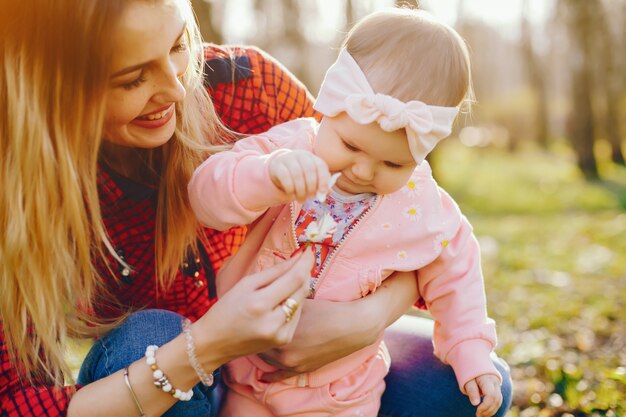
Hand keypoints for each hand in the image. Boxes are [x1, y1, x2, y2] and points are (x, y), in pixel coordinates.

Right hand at [194, 247, 313, 364]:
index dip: (305, 263)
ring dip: (299, 287)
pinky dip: (294, 303)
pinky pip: (296, 314)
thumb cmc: (226, 309)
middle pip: (302, 290)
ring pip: (301, 302)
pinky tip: (283, 298)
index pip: (294, 278)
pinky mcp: (284, 340)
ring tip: (287, 279)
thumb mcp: (245, 285)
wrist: (214, 343)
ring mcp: (280, 334)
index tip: (309, 251)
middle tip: (302, 260)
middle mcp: (273, 322)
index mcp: (260, 304)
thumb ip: (274, 271)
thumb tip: (297, 259)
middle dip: (305, 272)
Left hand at [258, 298, 379, 381]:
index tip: (253, 314)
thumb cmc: (328, 310)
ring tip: (259, 341)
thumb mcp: (301, 301)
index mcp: (281, 329)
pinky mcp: (301, 370)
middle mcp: (283, 349)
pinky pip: (280, 376)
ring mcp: (291, 362)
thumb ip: (283, 299)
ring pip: (267, 358)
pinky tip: (263, 376)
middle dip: (258, 334)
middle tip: (254, 327)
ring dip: (264, 350)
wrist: (351, 326)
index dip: (257, 318)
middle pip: (261, 342)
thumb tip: (270, 293)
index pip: (260, 324)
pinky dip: (271, 375)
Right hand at [269, 150, 329, 201]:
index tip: (323, 192)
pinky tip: (291, 194)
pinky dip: (289, 188)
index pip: (321, 165)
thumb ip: (320, 184)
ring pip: (297, 174)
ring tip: (301, 200)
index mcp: (312, 157)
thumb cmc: (299, 175)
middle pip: (309, 169)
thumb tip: (328, 192)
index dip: (323, 179)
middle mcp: (301, 155)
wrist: (278, 168)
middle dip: (311, 187)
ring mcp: (288, 158)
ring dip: (300, 190)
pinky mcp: (278, 165)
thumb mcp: (310, 178)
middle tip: (310, 198)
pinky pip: (285, 177)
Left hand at [464, 374, 501, 416]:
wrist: (474, 361)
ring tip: (481, 416)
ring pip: (499, 401)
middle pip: (496, 399)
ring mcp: (497, 385)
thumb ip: (472, 390)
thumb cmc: (468, 371)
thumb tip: (475, 404)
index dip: (485, 406)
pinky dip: (493, 407)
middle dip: (488, 410)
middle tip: (478, 415)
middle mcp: (495, 382)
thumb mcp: (467, 379)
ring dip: (491, 410)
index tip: (477, 411)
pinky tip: (485, 412)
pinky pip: (498, 399)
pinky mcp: (497, 388)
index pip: (491, 395)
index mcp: (488, 379)